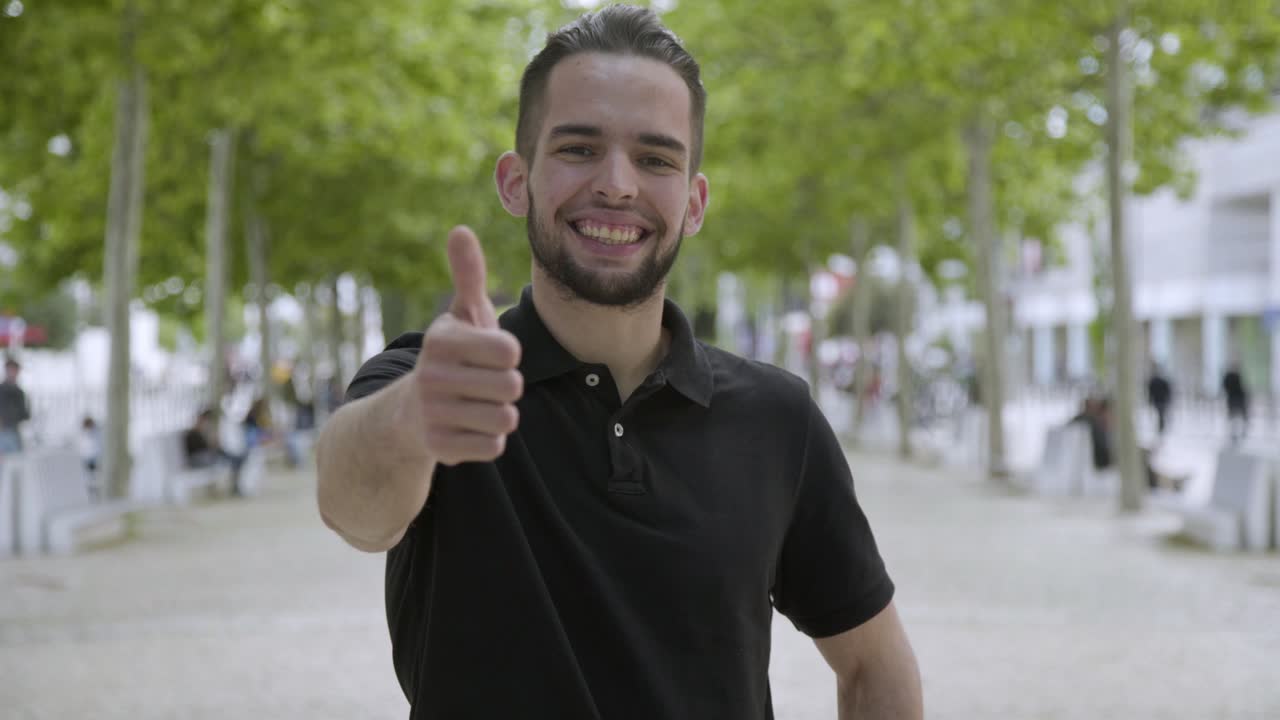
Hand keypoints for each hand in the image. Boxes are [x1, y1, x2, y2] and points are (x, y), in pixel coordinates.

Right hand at [406, 226, 522, 464]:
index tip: (487, 355)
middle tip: (481, 384)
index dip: (508, 355)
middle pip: (512, 387)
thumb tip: (460, 230)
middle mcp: (431, 376)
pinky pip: (493, 446)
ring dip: (499, 413)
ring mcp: (433, 414)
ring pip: (506, 419)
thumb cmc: (451, 357)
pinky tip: (466, 427)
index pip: (510, 351)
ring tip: (475, 405)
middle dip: (506, 387)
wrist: (409, 413)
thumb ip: (468, 275)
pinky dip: (488, 439)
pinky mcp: (439, 447)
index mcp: (441, 340)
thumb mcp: (460, 315)